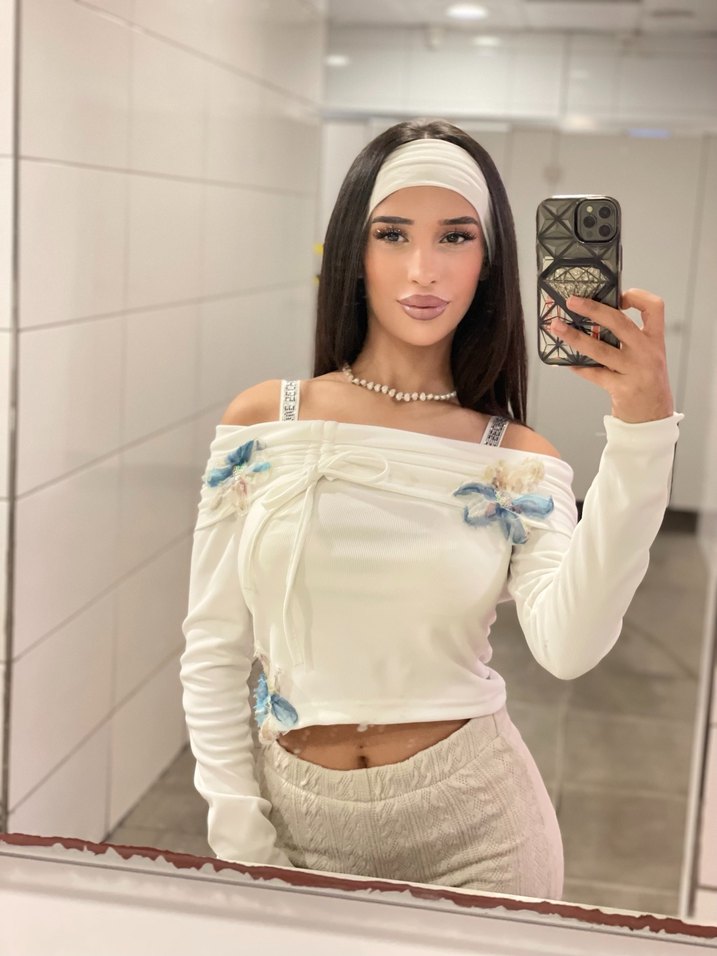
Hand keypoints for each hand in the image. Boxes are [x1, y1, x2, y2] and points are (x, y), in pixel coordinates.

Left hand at [549, 288, 674, 423]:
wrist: (653, 418)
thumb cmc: (645, 383)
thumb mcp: (647, 357)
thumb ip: (628, 339)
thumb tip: (593, 320)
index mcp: (655, 340)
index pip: (654, 307)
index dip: (636, 296)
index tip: (618, 295)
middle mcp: (648, 353)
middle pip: (620, 322)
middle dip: (594, 309)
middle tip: (572, 301)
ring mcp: (635, 371)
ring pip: (601, 349)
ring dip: (574, 336)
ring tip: (556, 327)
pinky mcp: (622, 388)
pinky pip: (594, 374)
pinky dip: (578, 366)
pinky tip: (565, 362)